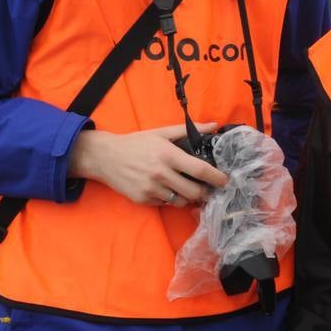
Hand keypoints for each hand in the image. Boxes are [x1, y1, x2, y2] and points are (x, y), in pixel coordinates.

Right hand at [69, 122, 228, 206]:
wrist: (105, 157)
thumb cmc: (136, 143)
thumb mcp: (161, 132)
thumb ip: (188, 130)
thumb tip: (214, 126)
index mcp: (168, 155)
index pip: (199, 170)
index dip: (216, 177)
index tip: (224, 180)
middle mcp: (161, 174)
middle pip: (193, 191)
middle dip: (204, 191)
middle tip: (206, 186)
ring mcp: (151, 189)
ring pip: (181, 201)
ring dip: (188, 197)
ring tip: (188, 188)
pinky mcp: (142, 200)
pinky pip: (165, 204)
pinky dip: (171, 199)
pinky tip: (168, 189)